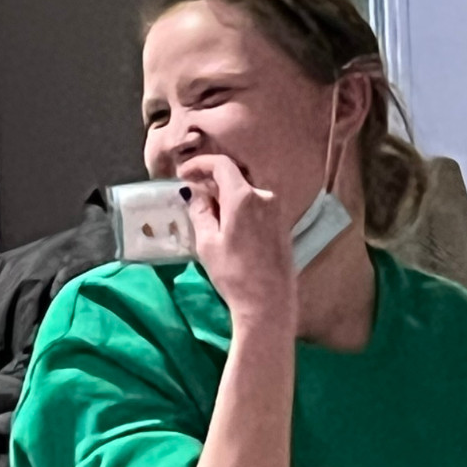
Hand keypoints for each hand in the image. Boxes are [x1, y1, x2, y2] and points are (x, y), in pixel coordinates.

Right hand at [178, 154, 296, 329]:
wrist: (269, 302)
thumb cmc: (234, 274)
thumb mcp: (208, 243)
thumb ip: (200, 212)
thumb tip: (195, 194)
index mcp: (244, 197)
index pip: (221, 165)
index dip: (200, 164)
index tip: (184, 174)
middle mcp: (264, 196)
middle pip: (235, 177)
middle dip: (212, 181)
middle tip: (193, 194)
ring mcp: (277, 210)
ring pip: (246, 191)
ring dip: (226, 195)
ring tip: (208, 212)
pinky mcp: (282, 224)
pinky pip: (256, 205)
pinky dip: (239, 206)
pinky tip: (228, 224)